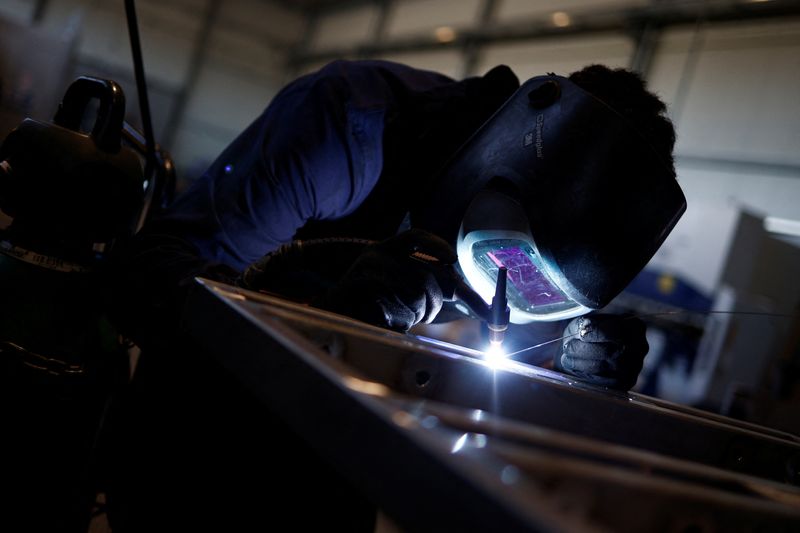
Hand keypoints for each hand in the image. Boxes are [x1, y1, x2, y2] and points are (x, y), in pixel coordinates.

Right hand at [322, 229, 456, 331]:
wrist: (332, 313)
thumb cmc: (369, 301)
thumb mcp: (394, 283)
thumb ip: (423, 281)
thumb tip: (458, 288)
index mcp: (386, 248)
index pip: (416, 237)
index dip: (437, 245)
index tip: (452, 260)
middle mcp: (377, 253)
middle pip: (425, 276)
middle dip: (434, 301)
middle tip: (427, 314)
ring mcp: (367, 270)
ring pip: (415, 296)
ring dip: (416, 315)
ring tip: (401, 318)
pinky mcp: (360, 289)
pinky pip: (396, 310)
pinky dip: (400, 323)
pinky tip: (388, 322)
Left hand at [555, 314, 647, 390]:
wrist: (596, 352)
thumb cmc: (593, 333)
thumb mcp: (589, 321)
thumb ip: (585, 323)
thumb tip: (583, 329)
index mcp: (635, 327)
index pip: (617, 330)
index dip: (595, 332)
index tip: (581, 333)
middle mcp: (639, 348)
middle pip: (609, 351)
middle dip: (582, 349)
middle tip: (568, 347)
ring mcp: (633, 368)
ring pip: (602, 367)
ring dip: (578, 362)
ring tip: (567, 357)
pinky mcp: (624, 383)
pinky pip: (600, 380)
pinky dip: (582, 373)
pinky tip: (574, 366)